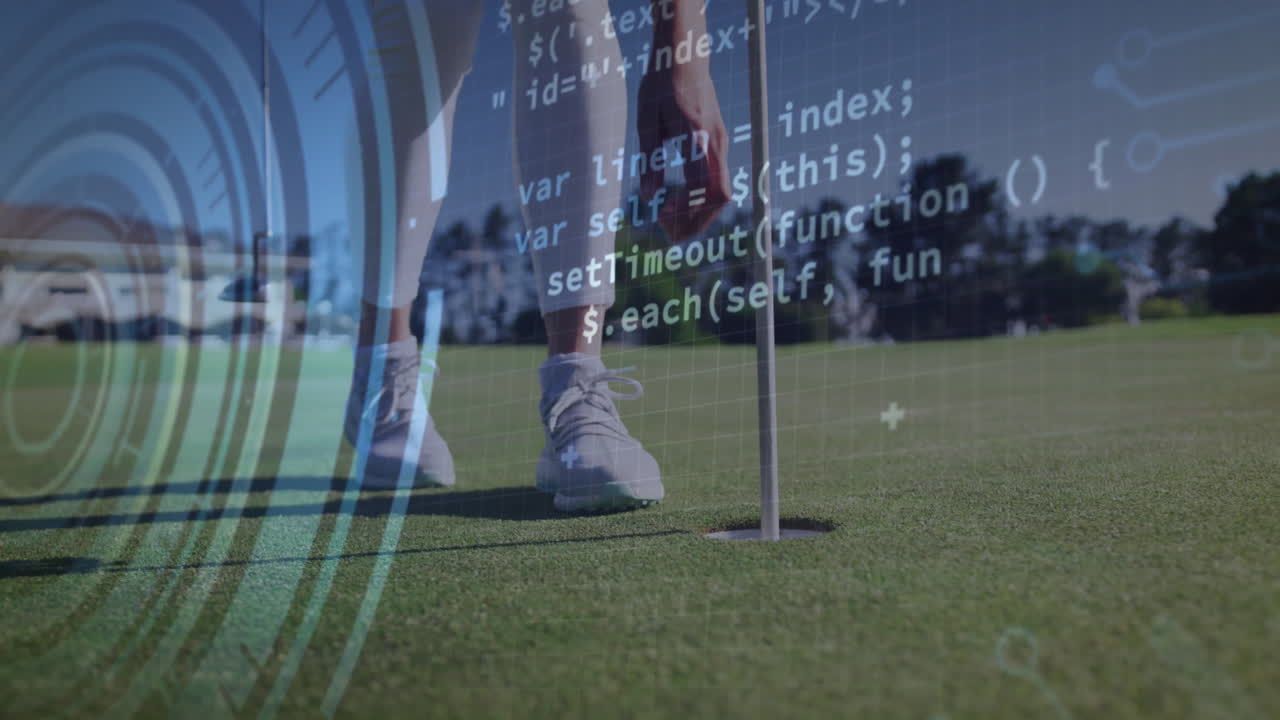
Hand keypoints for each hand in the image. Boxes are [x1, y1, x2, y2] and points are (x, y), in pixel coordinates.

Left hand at [637, 19, 730, 242]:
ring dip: (700, 214)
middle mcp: (716, 143)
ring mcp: (721, 144)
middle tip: (667, 233)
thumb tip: (649, 197)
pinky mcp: (719, 143)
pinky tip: (679, 201)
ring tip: (672, 222)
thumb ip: (650, 161)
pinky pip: (717, 182)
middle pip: (718, 199)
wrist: (685, 55)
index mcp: (697, 138)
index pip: (702, 189)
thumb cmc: (661, 84)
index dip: (685, 210)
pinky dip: (701, 199)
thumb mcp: (647, 122)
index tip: (661, 213)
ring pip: (722, 194)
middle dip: (696, 222)